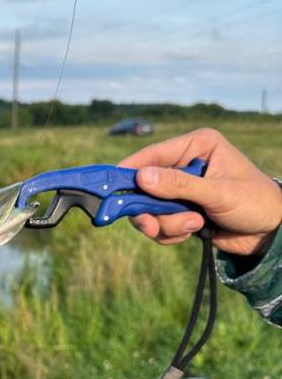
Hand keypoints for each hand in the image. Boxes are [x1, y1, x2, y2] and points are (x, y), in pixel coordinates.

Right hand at [119, 128, 281, 254]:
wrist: (271, 233)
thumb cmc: (254, 202)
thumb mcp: (218, 192)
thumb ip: (179, 186)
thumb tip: (141, 177)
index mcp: (197, 145)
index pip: (154, 154)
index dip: (131, 170)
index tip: (111, 186)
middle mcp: (186, 164)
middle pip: (145, 185)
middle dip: (151, 209)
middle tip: (150, 225)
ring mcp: (181, 189)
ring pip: (150, 208)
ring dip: (167, 224)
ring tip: (194, 226)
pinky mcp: (180, 210)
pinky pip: (159, 223)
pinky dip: (171, 233)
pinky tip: (195, 232)